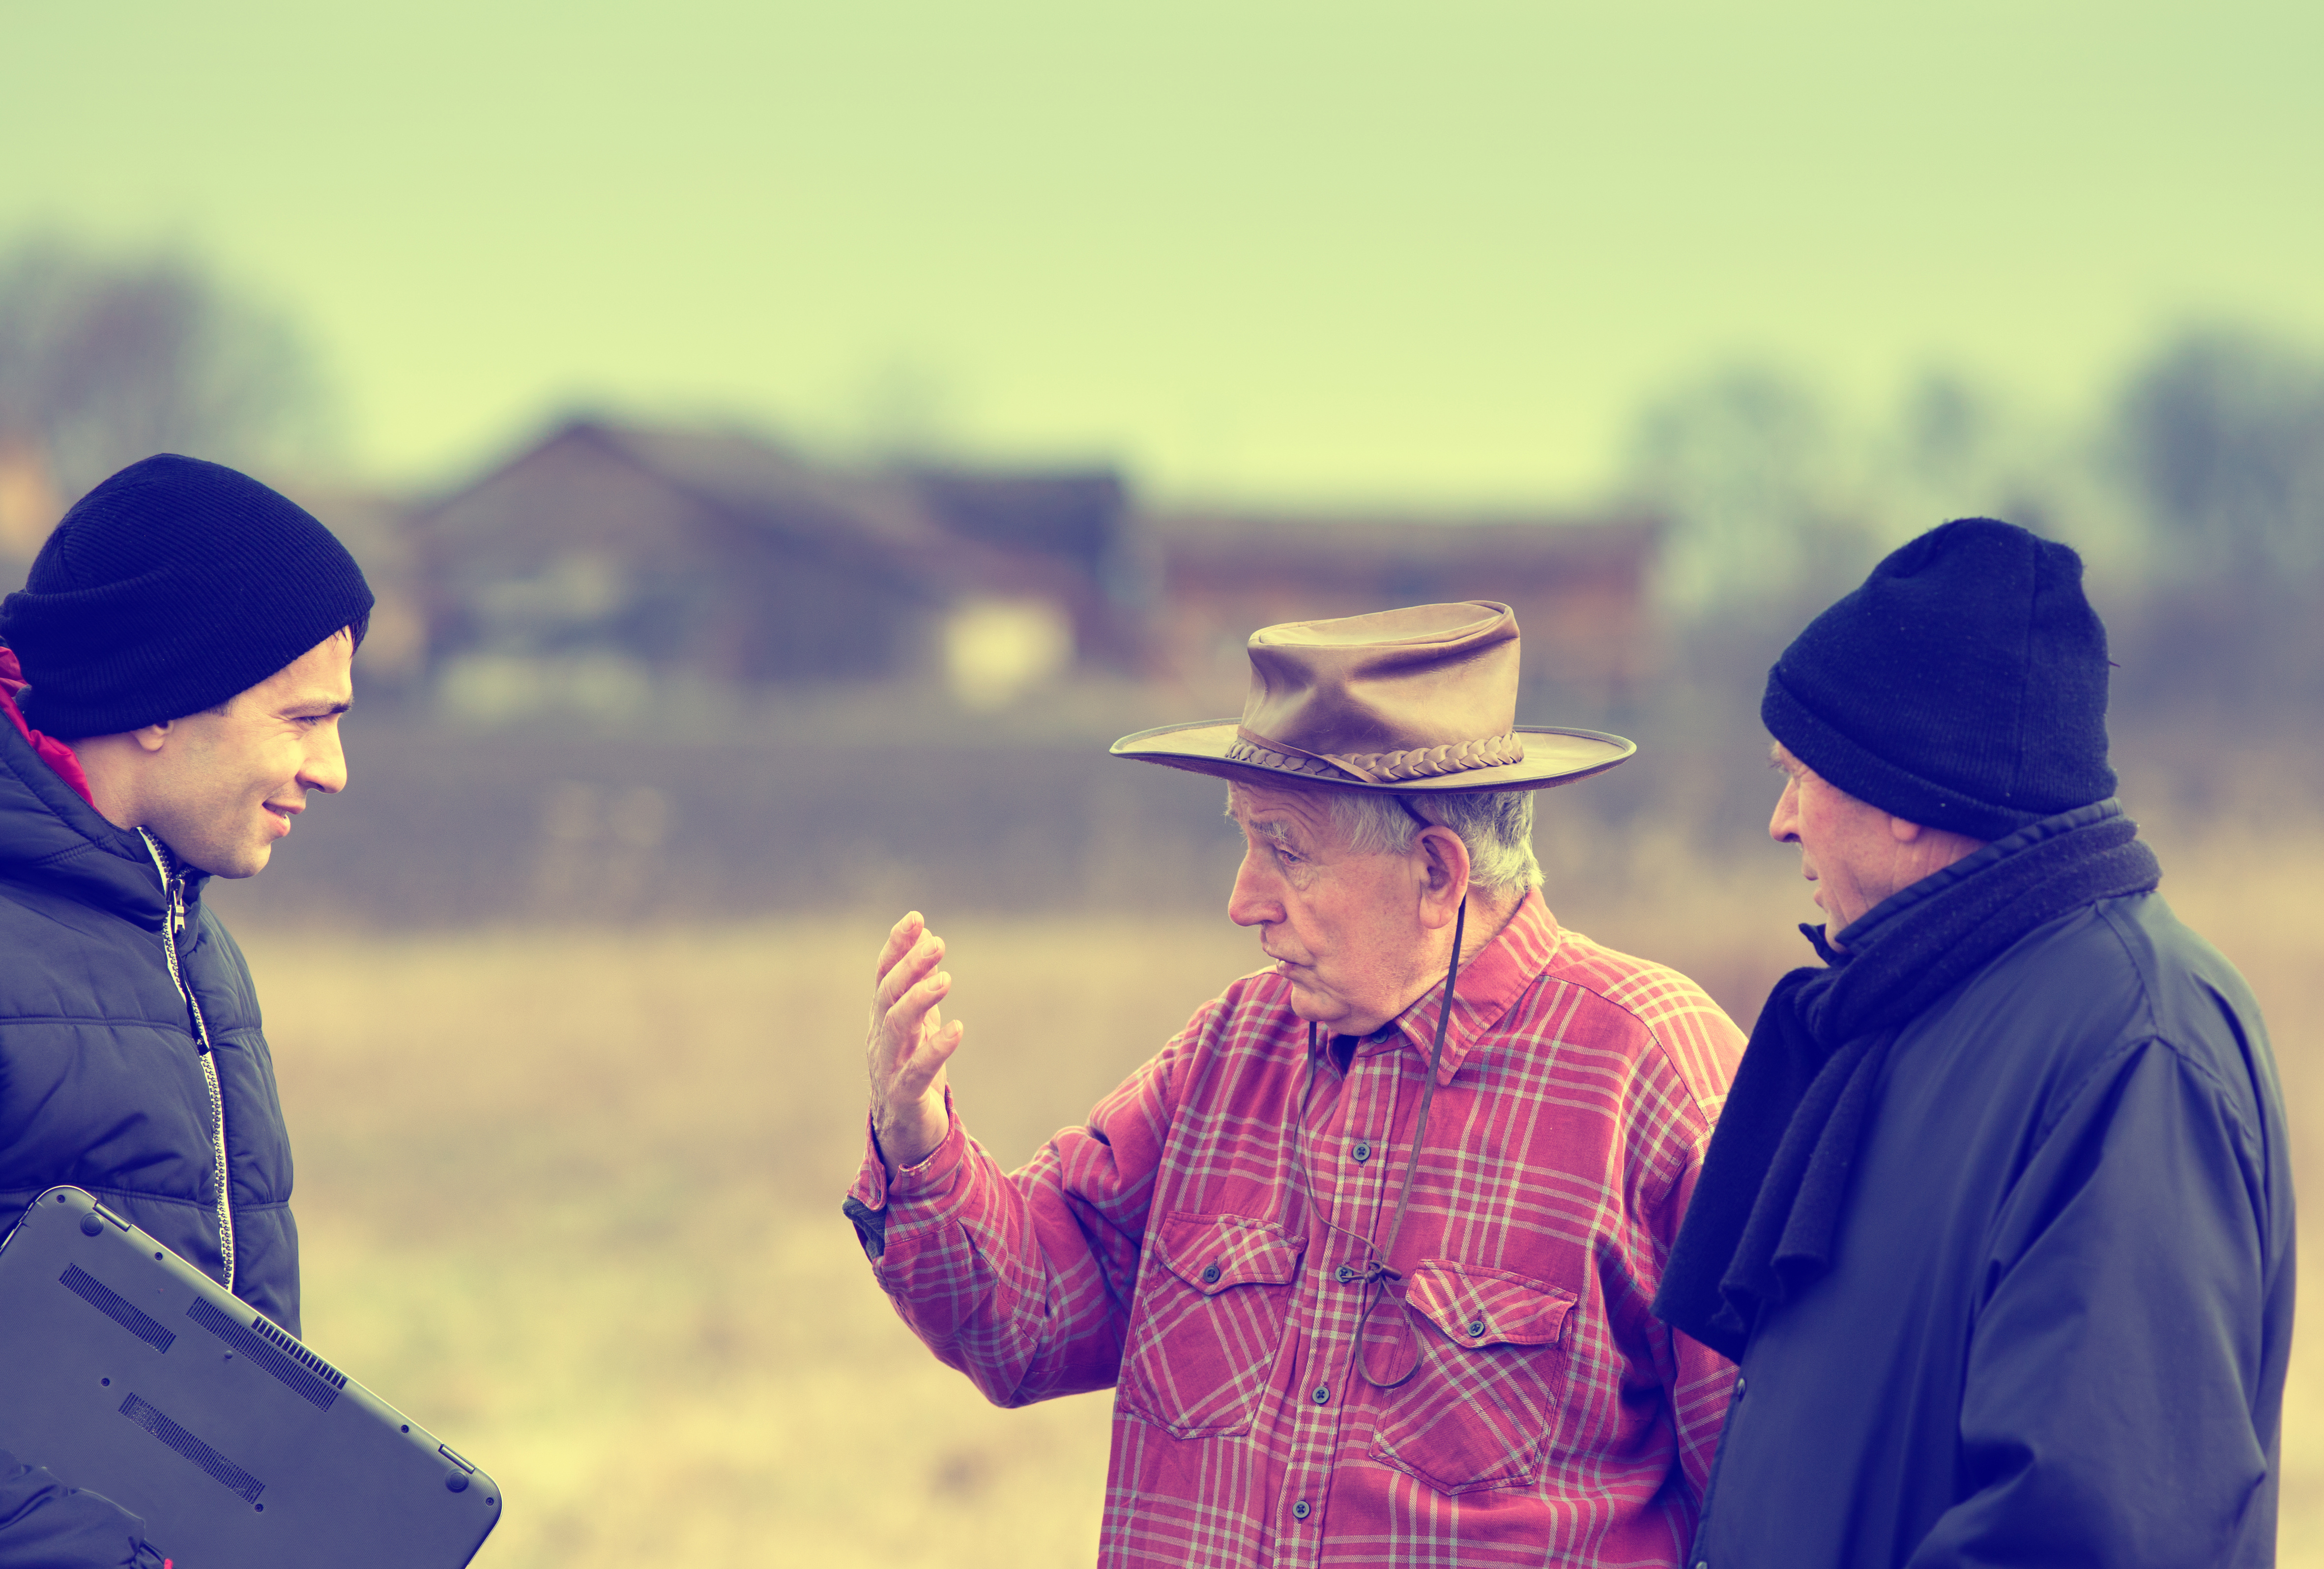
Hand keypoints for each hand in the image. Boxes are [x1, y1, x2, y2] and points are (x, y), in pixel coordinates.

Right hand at [867, 911, 963, 1173]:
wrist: (907, 1136)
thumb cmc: (914, 1074)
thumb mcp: (920, 1025)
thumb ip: (921, 986)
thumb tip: (928, 937)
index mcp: (882, 1021)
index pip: (883, 976)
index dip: (896, 947)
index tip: (917, 919)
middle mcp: (880, 1041)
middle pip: (887, 996)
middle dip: (909, 966)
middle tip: (937, 944)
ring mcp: (887, 1070)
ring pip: (896, 1028)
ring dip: (919, 999)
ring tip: (945, 978)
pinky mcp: (904, 1098)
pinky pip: (916, 1072)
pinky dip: (935, 1049)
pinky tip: (957, 1029)